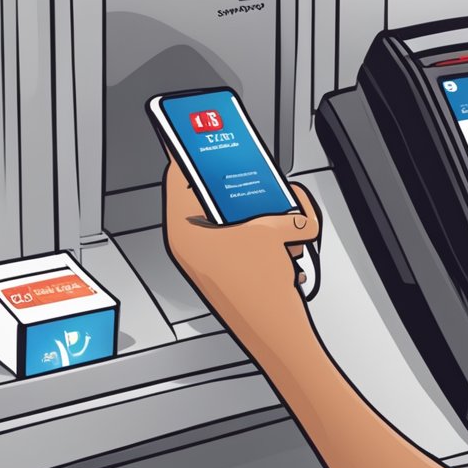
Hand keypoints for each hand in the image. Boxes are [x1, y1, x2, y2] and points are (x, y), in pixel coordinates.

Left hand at [162, 156, 320, 326]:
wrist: (278, 336)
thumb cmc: (257, 294)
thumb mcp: (271, 232)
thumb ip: (284, 208)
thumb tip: (290, 202)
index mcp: (186, 231)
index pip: (177, 178)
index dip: (187, 152)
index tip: (193, 132)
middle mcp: (196, 245)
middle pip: (214, 197)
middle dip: (245, 189)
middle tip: (259, 178)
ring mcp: (215, 259)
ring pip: (240, 218)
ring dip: (268, 218)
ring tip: (284, 229)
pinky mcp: (236, 270)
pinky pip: (254, 240)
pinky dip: (274, 239)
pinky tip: (288, 251)